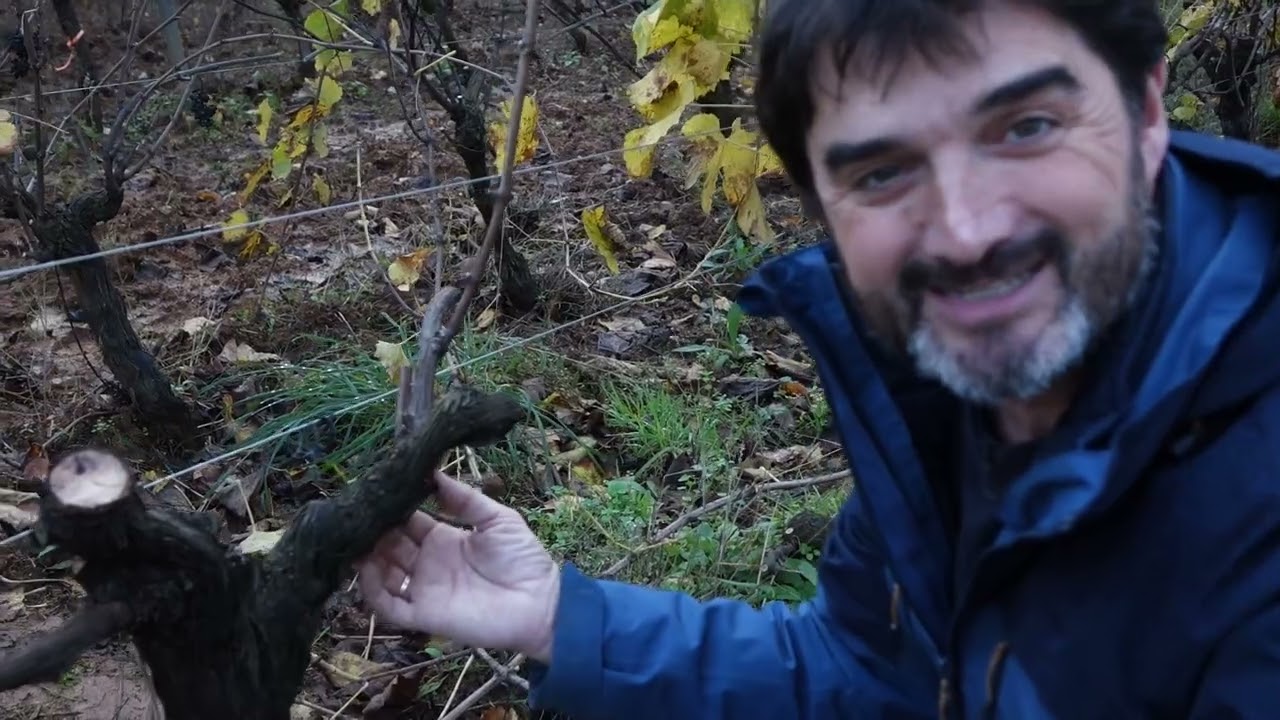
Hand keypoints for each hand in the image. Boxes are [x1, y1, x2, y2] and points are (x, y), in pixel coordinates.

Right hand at [355, 471, 560, 662]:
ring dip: (367, 558)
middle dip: (374, 531)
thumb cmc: (523, 559)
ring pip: (382, 573)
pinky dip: (371, 589)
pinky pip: (388, 605)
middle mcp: (428, 562)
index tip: (376, 492)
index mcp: (444, 538)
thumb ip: (466, 499)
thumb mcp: (497, 519)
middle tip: (357, 514)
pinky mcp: (424, 615)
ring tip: (355, 538)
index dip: (393, 510)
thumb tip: (435, 473)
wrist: (539, 602)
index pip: (408, 521)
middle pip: (390, 544)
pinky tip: (365, 569)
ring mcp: (424, 589)